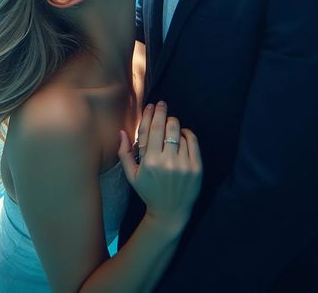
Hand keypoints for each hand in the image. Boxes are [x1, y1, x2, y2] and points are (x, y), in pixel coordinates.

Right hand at [119, 102, 201, 228]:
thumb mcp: (132, 175)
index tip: (152, 105)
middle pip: (166, 126)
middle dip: (163, 113)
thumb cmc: (149, 191)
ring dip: (174, 126)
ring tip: (170, 128)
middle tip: (162, 105)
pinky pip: (192, 141)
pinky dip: (187, 133)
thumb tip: (121, 131)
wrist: (170, 212)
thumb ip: (124, 153)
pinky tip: (182, 134)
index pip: (149, 130)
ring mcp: (182, 164)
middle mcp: (166, 162)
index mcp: (149, 162)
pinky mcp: (195, 167)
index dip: (150, 114)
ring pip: (179, 133)